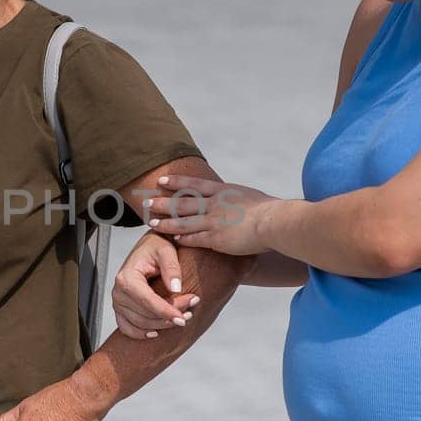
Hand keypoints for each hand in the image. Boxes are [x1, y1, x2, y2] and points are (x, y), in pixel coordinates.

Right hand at [112, 233, 199, 338]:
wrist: (148, 247)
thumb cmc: (155, 247)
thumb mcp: (166, 250)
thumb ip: (171, 267)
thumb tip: (175, 288)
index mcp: (127, 277)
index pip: (147, 301)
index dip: (166, 311)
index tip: (183, 317)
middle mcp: (119, 291)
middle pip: (145, 315)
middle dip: (169, 317)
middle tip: (190, 311)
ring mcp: (118, 302)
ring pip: (140, 323)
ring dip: (161, 324)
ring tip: (182, 317)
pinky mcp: (121, 309)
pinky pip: (127, 328)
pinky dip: (140, 333)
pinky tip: (156, 332)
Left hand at [144, 174, 277, 255]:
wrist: (274, 221)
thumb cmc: (271, 210)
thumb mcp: (252, 197)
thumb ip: (240, 199)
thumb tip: (241, 200)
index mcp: (223, 191)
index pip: (194, 184)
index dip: (176, 182)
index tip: (162, 180)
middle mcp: (214, 204)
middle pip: (182, 202)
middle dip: (162, 202)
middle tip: (146, 202)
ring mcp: (213, 221)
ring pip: (183, 222)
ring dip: (166, 223)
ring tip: (152, 224)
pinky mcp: (216, 239)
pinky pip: (194, 239)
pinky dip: (182, 239)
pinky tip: (173, 240)